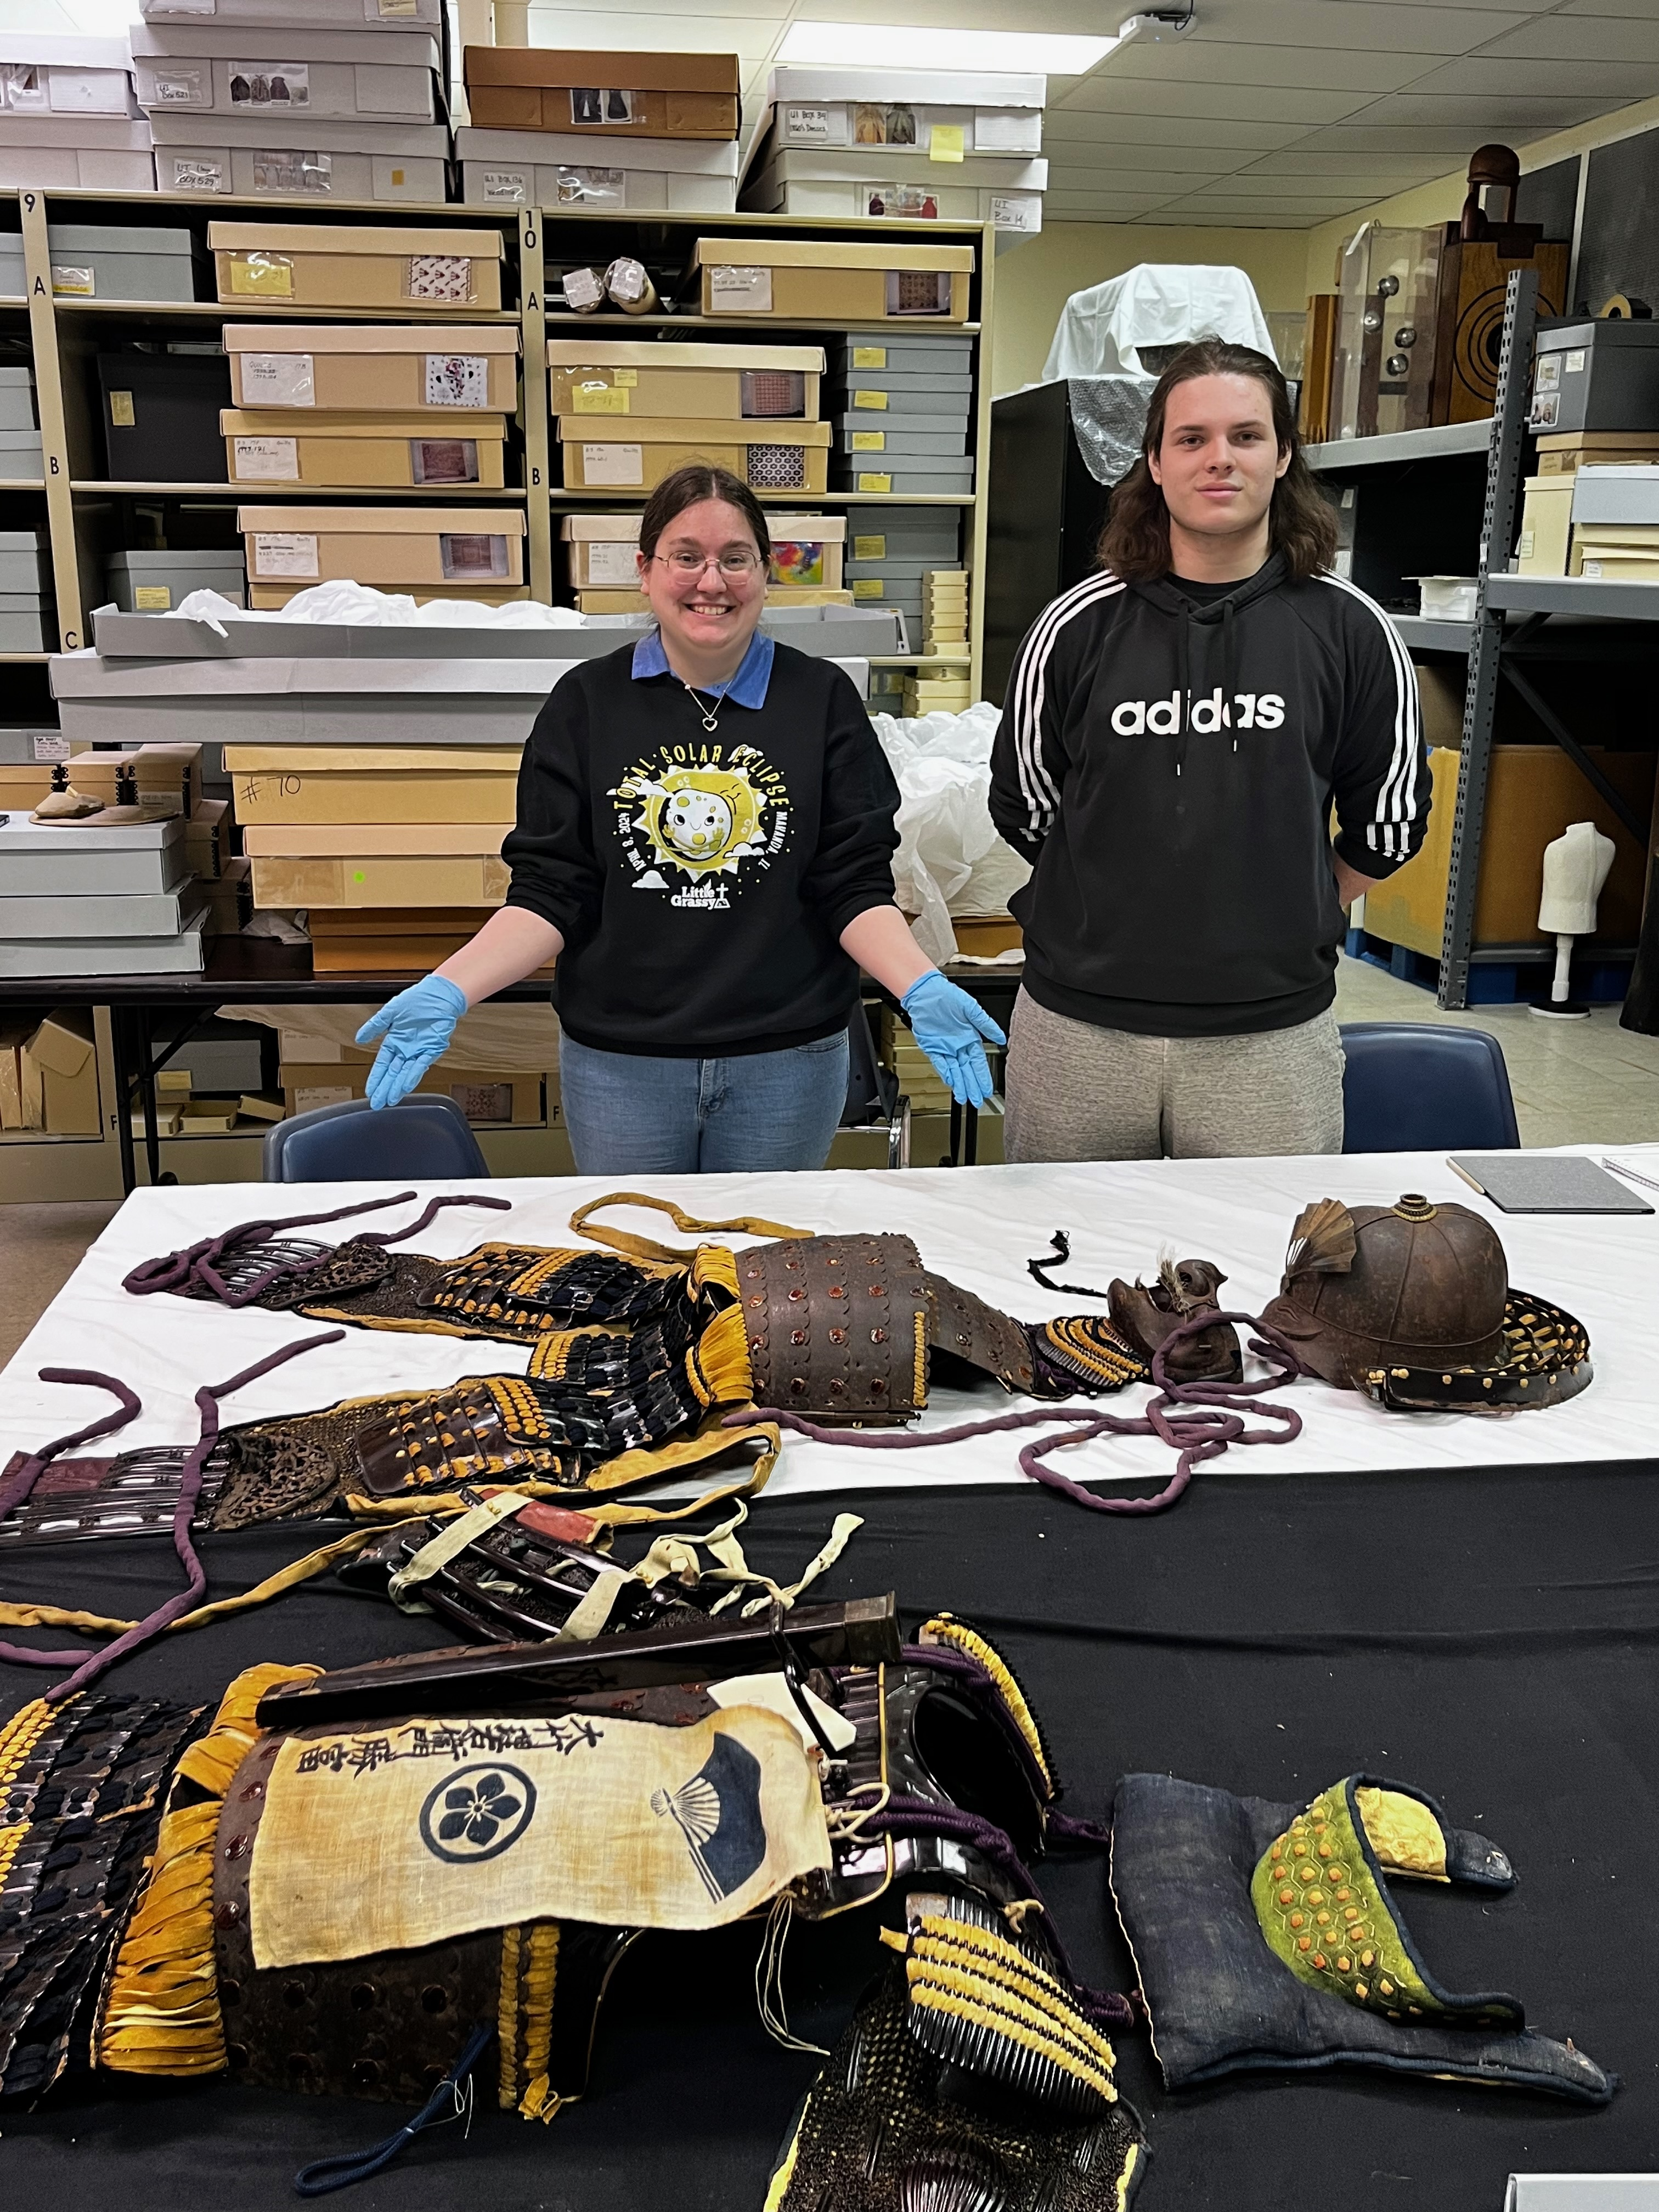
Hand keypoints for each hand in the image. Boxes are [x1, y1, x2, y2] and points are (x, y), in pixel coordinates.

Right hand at [354, 974, 467, 1109]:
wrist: (438, 994)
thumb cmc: (417, 999)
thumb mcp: (389, 1013)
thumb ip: (374, 1027)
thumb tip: (359, 1038)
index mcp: (395, 1041)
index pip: (382, 1064)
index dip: (376, 1078)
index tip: (370, 1091)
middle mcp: (406, 1049)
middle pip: (393, 1073)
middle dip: (384, 1088)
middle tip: (377, 1103)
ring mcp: (419, 1051)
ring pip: (406, 1073)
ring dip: (398, 1087)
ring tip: (390, 1099)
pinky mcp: (432, 1050)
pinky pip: (421, 1065)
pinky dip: (413, 1075)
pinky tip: (405, 1085)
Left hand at [900, 970, 1006, 1108]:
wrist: (927, 992)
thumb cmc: (948, 996)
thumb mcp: (972, 1009)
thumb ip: (986, 1025)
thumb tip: (1002, 1037)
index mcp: (970, 1038)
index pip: (978, 1063)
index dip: (983, 1077)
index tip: (987, 1089)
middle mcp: (958, 1045)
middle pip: (967, 1071)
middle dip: (973, 1086)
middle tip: (977, 1100)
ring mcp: (945, 1047)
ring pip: (954, 1070)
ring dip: (960, 1084)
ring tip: (964, 1097)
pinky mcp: (931, 1047)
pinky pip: (939, 1063)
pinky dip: (945, 1072)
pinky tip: (951, 1082)